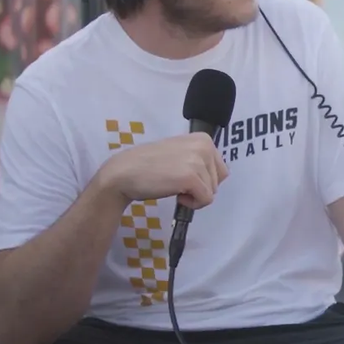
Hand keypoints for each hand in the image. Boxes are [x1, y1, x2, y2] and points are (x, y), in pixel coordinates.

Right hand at [99, 132, 228, 209]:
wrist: (124, 173)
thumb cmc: (149, 165)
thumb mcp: (180, 152)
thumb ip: (198, 158)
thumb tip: (215, 176)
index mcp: (203, 138)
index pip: (220, 169)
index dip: (204, 179)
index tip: (184, 177)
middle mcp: (204, 146)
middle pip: (218, 181)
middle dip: (201, 188)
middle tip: (178, 183)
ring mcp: (198, 161)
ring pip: (212, 191)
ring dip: (194, 196)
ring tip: (174, 187)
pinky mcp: (192, 178)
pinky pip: (206, 200)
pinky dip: (192, 204)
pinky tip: (177, 197)